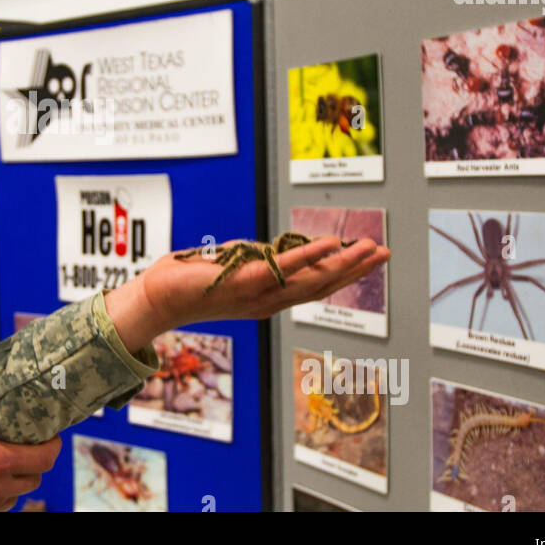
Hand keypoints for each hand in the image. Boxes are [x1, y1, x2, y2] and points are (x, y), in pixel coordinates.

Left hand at [105, 236, 390, 351]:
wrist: (159, 296)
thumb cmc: (190, 281)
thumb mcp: (234, 268)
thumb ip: (261, 262)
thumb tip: (281, 249)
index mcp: (269, 299)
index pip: (315, 285)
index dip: (345, 273)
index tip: (370, 258)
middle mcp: (269, 301)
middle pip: (322, 285)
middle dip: (356, 270)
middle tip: (384, 253)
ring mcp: (259, 293)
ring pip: (311, 279)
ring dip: (344, 263)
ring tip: (370, 249)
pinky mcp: (245, 281)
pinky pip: (283, 268)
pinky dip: (310, 255)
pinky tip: (332, 243)